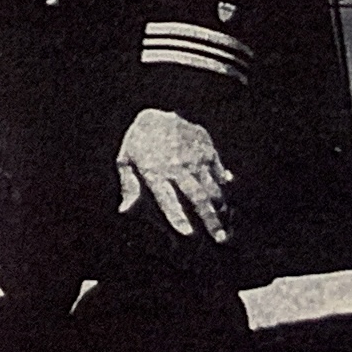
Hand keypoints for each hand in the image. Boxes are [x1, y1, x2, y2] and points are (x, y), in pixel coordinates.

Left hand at [117, 107, 233, 242]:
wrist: (155, 113)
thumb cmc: (137, 142)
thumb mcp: (125, 161)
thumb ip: (128, 186)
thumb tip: (124, 210)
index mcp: (155, 171)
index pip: (168, 199)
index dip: (178, 216)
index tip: (188, 234)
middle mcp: (177, 166)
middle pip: (198, 197)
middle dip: (210, 220)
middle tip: (220, 239)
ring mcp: (194, 157)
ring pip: (213, 187)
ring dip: (220, 207)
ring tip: (225, 224)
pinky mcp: (206, 148)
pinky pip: (219, 170)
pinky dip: (224, 183)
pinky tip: (228, 194)